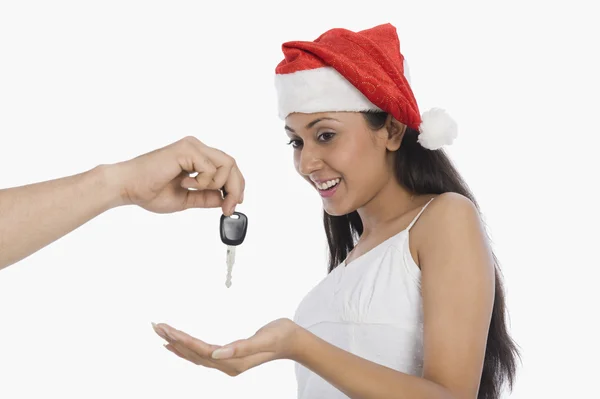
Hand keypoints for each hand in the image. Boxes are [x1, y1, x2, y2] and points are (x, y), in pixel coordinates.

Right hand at [113, 136, 244, 215]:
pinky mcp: (186, 149)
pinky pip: (210, 167)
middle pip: (231, 164)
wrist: (128, 187)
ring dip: (219, 184)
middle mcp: (196, 148)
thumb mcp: (186, 199)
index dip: (236, 186)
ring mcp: (192, 146)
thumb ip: (205, 197)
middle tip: (228, 207)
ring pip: (226, 164)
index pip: (227, 167)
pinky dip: (203, 181)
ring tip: (196, 190)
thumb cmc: (149, 191)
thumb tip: (225, 199)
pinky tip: (185, 183)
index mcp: (196, 157)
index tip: (234, 204)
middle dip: (235, 188)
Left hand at [151, 318, 300, 375]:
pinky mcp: (228, 358)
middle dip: (174, 340)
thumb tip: (217, 353)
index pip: (202, 351)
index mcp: (234, 362)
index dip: (183, 341)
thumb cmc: (281, 336)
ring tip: (162, 333)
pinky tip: (177, 345)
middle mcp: (228, 365)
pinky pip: (202, 355)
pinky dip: (187, 349)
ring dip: (177, 344)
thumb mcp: (264, 339)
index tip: (167, 330)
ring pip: (195, 355)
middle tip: (156, 326)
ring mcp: (227, 363)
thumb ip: (241, 348)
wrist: (293, 340)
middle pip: (194, 354)